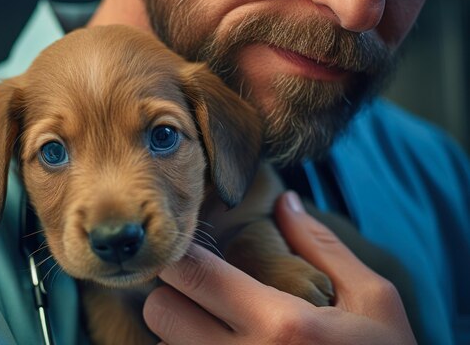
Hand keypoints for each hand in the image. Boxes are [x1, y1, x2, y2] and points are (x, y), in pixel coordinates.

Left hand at [143, 191, 415, 343]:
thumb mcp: (371, 300)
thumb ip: (322, 246)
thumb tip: (285, 200)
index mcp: (280, 324)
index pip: (193, 274)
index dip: (180, 251)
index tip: (189, 242)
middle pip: (161, 310)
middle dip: (173, 289)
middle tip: (199, 282)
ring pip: (163, 344)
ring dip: (178, 327)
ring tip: (214, 320)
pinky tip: (221, 343)